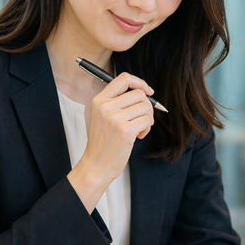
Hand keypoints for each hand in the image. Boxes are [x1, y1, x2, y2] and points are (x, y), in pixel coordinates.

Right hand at [68, 72, 154, 211]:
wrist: (96, 165)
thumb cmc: (102, 142)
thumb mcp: (102, 116)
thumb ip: (117, 102)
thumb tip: (144, 92)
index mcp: (99, 100)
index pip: (123, 78)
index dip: (140, 82)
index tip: (148, 91)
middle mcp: (105, 106)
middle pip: (139, 94)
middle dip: (147, 106)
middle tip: (142, 119)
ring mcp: (114, 118)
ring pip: (145, 107)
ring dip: (147, 119)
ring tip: (139, 129)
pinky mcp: (125, 131)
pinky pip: (147, 121)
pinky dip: (146, 129)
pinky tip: (138, 136)